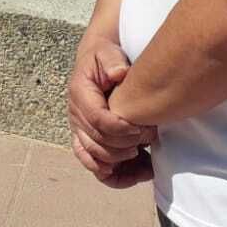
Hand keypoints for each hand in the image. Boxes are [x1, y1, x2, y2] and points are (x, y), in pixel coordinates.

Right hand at [67, 41, 156, 180]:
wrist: (97, 63)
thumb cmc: (106, 57)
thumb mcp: (108, 52)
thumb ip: (112, 60)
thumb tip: (119, 74)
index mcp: (79, 94)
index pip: (96, 119)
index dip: (119, 128)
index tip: (140, 129)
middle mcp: (75, 115)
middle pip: (96, 141)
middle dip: (124, 144)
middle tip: (150, 137)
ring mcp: (79, 129)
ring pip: (94, 156)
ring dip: (119, 161)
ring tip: (144, 156)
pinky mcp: (85, 139)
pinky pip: (92, 163)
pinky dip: (110, 174)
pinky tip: (132, 174)